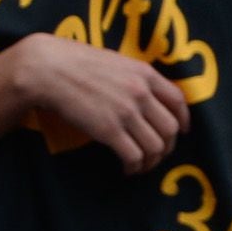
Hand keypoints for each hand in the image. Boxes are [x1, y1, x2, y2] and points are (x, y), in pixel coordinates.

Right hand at [9, 33, 191, 173]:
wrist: (47, 69)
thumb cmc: (75, 62)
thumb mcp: (115, 61)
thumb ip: (134, 77)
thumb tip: (144, 94)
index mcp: (145, 73)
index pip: (179, 100)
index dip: (184, 120)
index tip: (182, 131)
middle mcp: (141, 93)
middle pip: (171, 128)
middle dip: (168, 146)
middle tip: (158, 154)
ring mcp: (126, 112)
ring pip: (156, 146)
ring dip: (152, 161)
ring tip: (142, 165)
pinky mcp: (109, 130)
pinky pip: (134, 156)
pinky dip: (134, 167)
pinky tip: (127, 169)